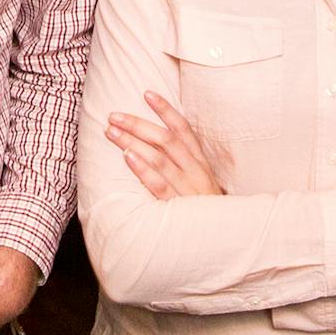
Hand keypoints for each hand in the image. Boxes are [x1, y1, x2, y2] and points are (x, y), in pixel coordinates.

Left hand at [107, 92, 223, 199]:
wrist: (222, 241)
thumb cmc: (203, 209)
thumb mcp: (200, 181)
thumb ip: (183, 161)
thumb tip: (156, 138)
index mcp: (200, 162)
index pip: (183, 129)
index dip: (165, 110)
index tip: (146, 93)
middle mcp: (195, 171)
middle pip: (166, 140)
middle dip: (138, 124)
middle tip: (114, 115)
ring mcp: (187, 189)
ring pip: (159, 159)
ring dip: (133, 142)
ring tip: (112, 131)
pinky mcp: (178, 208)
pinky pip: (159, 185)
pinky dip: (143, 169)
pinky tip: (127, 157)